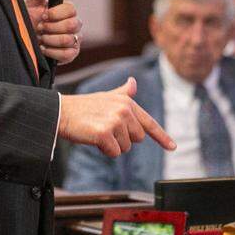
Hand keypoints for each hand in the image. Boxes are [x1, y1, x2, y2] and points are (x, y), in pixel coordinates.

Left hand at [26, 0, 81, 64]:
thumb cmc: (29, 21)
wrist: (24, 42)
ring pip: (68, 40)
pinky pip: (68, 54)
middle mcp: (75, 24)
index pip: (71, 9)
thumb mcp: (31, 5)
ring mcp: (75, 40)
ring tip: (41, 38)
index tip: (43, 15)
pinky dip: (53, 52)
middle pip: (72, 25)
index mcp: (67, 11)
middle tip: (40, 28)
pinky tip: (44, 49)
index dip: (55, 14)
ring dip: (50, 40)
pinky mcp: (72, 54)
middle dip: (51, 28)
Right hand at [58, 77, 176, 157]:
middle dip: (122, 139)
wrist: (61, 112)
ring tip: (97, 131)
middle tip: (105, 129)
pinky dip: (104, 150)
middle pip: (137, 139)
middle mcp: (124, 110)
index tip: (173, 147)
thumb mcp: (106, 97)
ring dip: (112, 145)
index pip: (149, 123)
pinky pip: (114, 152)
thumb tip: (133, 83)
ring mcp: (115, 121)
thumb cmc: (83, 107)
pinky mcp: (105, 133)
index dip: (162, 136)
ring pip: (125, 147)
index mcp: (127, 102)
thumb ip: (123, 93)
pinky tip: (93, 138)